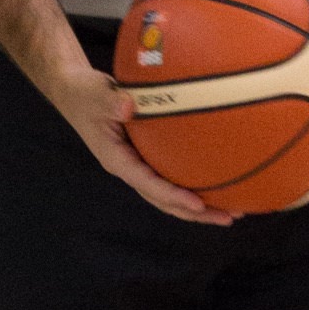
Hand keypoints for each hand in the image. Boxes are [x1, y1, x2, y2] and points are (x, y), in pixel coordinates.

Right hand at [42, 69, 234, 225]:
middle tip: (229, 217)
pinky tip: (219, 181)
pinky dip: (194, 182)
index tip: (198, 203)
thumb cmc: (84, 93)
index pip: (148, 184)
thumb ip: (110, 101)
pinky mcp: (145, 156)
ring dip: (200, 205)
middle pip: (164, 200)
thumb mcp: (94, 95)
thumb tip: (127, 106)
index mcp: (117, 160)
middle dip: (196, 212)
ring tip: (233, 210)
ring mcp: (138, 165)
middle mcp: (129, 168)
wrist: (75, 93)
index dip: (173, 196)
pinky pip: (171, 175)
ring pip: (170, 194)